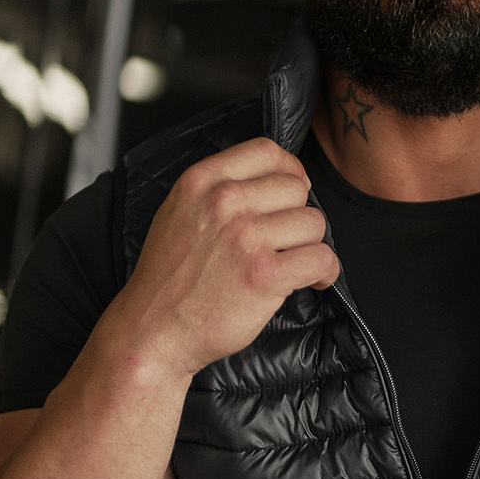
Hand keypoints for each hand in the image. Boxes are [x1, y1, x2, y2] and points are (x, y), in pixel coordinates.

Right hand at [118, 137, 338, 381]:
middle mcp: (224, 202)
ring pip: (313, 223)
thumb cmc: (169, 279)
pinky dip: (325, 272)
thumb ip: (218, 189)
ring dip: (310, 245)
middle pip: (296, 188)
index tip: (292, 193)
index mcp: (202, 181)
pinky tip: (314, 280)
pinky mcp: (265, 274)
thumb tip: (274, 178)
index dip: (289, 171)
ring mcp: (246, 237)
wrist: (154, 328)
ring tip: (294, 263)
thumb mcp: (179, 212)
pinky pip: (321, 258)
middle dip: (297, 215)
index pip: (266, 150)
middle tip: (284, 241)